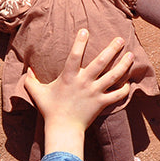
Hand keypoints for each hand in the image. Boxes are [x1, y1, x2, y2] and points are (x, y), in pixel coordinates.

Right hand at [25, 29, 133, 158]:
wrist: (63, 129)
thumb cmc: (50, 110)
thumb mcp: (38, 93)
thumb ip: (31, 81)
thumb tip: (28, 71)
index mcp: (69, 77)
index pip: (75, 55)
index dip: (79, 42)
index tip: (85, 31)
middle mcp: (84, 82)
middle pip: (101, 62)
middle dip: (112, 49)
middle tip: (120, 39)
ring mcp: (94, 92)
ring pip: (113, 76)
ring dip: (123, 65)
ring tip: (131, 55)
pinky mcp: (102, 103)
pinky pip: (117, 95)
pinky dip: (124, 89)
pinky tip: (129, 82)